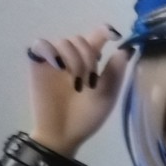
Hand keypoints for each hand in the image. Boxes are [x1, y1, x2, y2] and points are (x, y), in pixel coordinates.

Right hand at [27, 25, 128, 158]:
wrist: (63, 134)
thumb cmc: (87, 117)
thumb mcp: (108, 95)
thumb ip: (116, 71)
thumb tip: (128, 48)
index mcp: (91, 62)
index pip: (97, 36)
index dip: (105, 31)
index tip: (114, 36)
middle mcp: (73, 58)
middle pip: (80, 39)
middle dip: (88, 56)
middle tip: (89, 79)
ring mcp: (54, 61)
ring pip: (63, 41)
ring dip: (72, 58)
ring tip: (75, 81)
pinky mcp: (37, 65)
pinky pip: (40, 45)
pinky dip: (50, 51)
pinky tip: (58, 66)